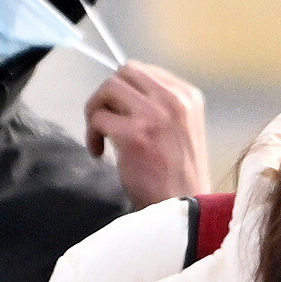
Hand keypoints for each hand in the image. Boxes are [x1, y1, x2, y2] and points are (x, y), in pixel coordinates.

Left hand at [81, 59, 210, 206]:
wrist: (185, 210)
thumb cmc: (178, 175)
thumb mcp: (181, 129)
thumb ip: (160, 107)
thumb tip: (122, 93)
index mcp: (188, 97)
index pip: (144, 71)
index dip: (123, 90)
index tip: (119, 113)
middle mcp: (175, 100)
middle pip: (125, 72)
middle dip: (107, 95)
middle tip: (104, 121)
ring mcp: (154, 115)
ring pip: (108, 88)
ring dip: (96, 111)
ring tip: (101, 137)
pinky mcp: (135, 134)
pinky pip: (99, 118)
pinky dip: (92, 135)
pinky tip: (100, 154)